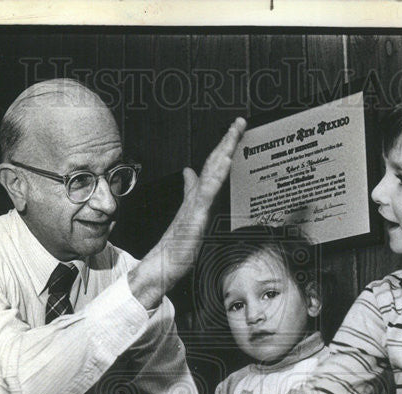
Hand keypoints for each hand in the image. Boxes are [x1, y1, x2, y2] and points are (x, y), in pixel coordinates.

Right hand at [128, 118, 246, 307]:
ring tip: (235, 133)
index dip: (224, 147)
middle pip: (214, 163)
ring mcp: (196, 205)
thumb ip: (190, 191)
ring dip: (224, 151)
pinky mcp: (195, 216)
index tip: (236, 130)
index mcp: (198, 196)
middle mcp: (197, 196)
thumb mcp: (190, 214)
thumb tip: (190, 172)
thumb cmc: (175, 245)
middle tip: (240, 121)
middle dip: (227, 141)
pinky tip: (225, 162)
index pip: (212, 166)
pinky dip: (216, 175)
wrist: (161, 265)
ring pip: (212, 173)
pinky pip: (207, 192)